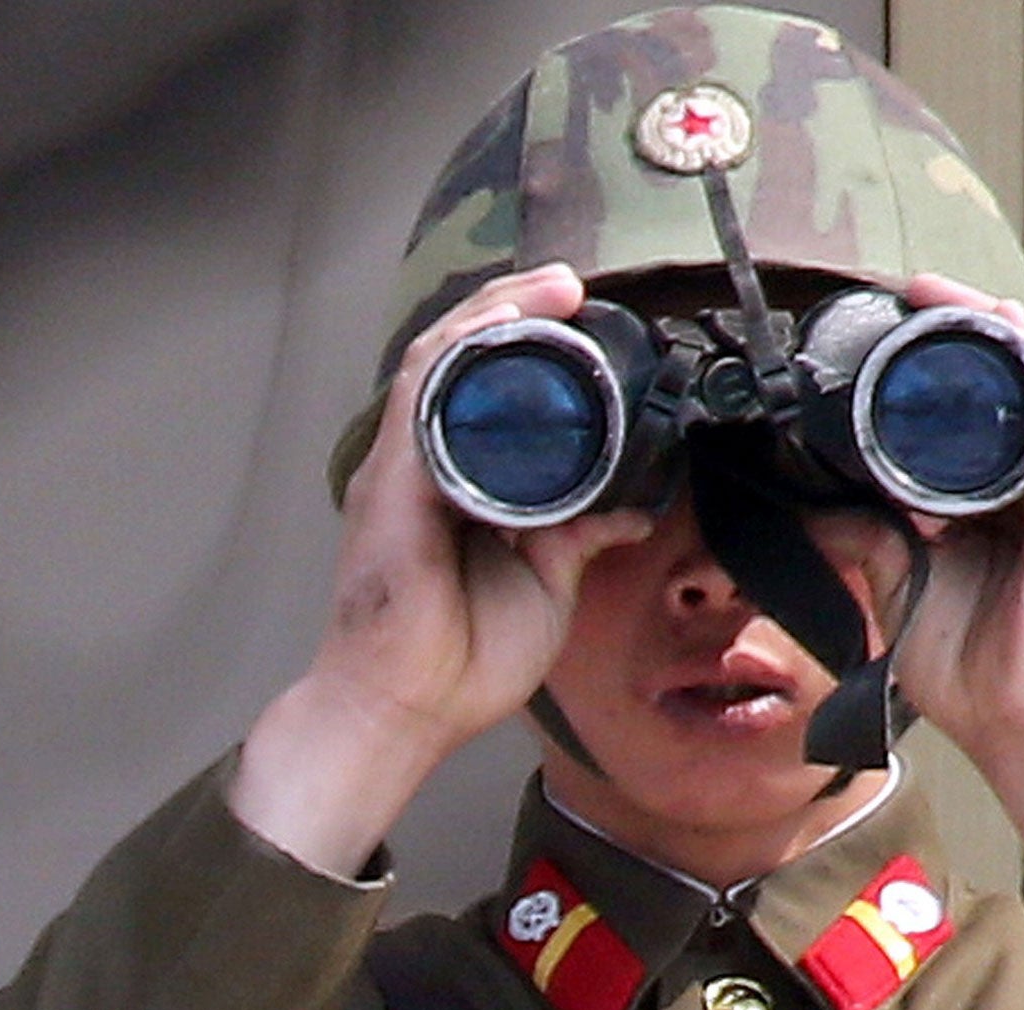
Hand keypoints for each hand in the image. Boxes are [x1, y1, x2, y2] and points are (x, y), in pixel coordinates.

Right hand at [231, 264, 652, 873]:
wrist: (412, 709)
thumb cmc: (464, 659)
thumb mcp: (547, 584)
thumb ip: (579, 538)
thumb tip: (631, 513)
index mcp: (459, 486)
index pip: (486, 392)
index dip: (528, 347)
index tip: (583, 323)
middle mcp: (423, 465)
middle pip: (461, 360)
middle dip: (514, 310)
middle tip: (572, 287)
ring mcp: (402, 468)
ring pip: (439, 360)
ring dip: (494, 314)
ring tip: (549, 290)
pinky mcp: (392, 481)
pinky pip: (420, 392)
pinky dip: (459, 350)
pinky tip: (498, 323)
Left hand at [891, 273, 1023, 877]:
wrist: (1017, 721)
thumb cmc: (972, 667)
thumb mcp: (902, 578)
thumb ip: (870, 531)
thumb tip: (818, 501)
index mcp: (1005, 504)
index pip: (976, 411)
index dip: (942, 361)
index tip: (897, 319)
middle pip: (1010, 389)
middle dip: (966, 331)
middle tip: (917, 289)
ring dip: (995, 340)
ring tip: (951, 298)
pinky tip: (1003, 343)